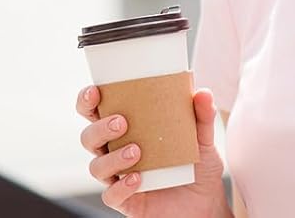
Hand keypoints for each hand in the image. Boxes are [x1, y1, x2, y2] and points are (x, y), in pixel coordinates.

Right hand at [77, 83, 227, 215]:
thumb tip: (202, 92)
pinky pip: (111, 195)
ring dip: (113, 157)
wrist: (205, 203)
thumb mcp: (203, 137)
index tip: (95, 91)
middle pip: (90, 138)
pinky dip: (121, 186)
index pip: (99, 112)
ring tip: (136, 151)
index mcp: (131, 129)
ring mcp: (120, 177)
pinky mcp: (126, 201)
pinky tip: (137, 178)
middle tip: (121, 122)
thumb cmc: (198, 165)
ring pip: (97, 166)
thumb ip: (203, 115)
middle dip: (99, 128)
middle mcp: (119, 152)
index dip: (89, 102)